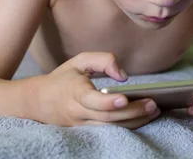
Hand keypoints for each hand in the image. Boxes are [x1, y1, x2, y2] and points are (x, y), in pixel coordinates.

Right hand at [36, 52, 160, 128]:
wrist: (38, 102)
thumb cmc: (63, 78)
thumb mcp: (79, 61)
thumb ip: (103, 60)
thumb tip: (123, 76)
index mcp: (74, 92)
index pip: (91, 100)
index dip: (107, 101)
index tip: (124, 98)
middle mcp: (78, 112)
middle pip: (107, 117)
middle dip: (132, 112)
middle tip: (152, 104)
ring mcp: (82, 125)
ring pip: (110, 128)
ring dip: (134, 121)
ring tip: (153, 111)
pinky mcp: (87, 132)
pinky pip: (109, 132)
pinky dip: (127, 126)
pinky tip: (143, 118)